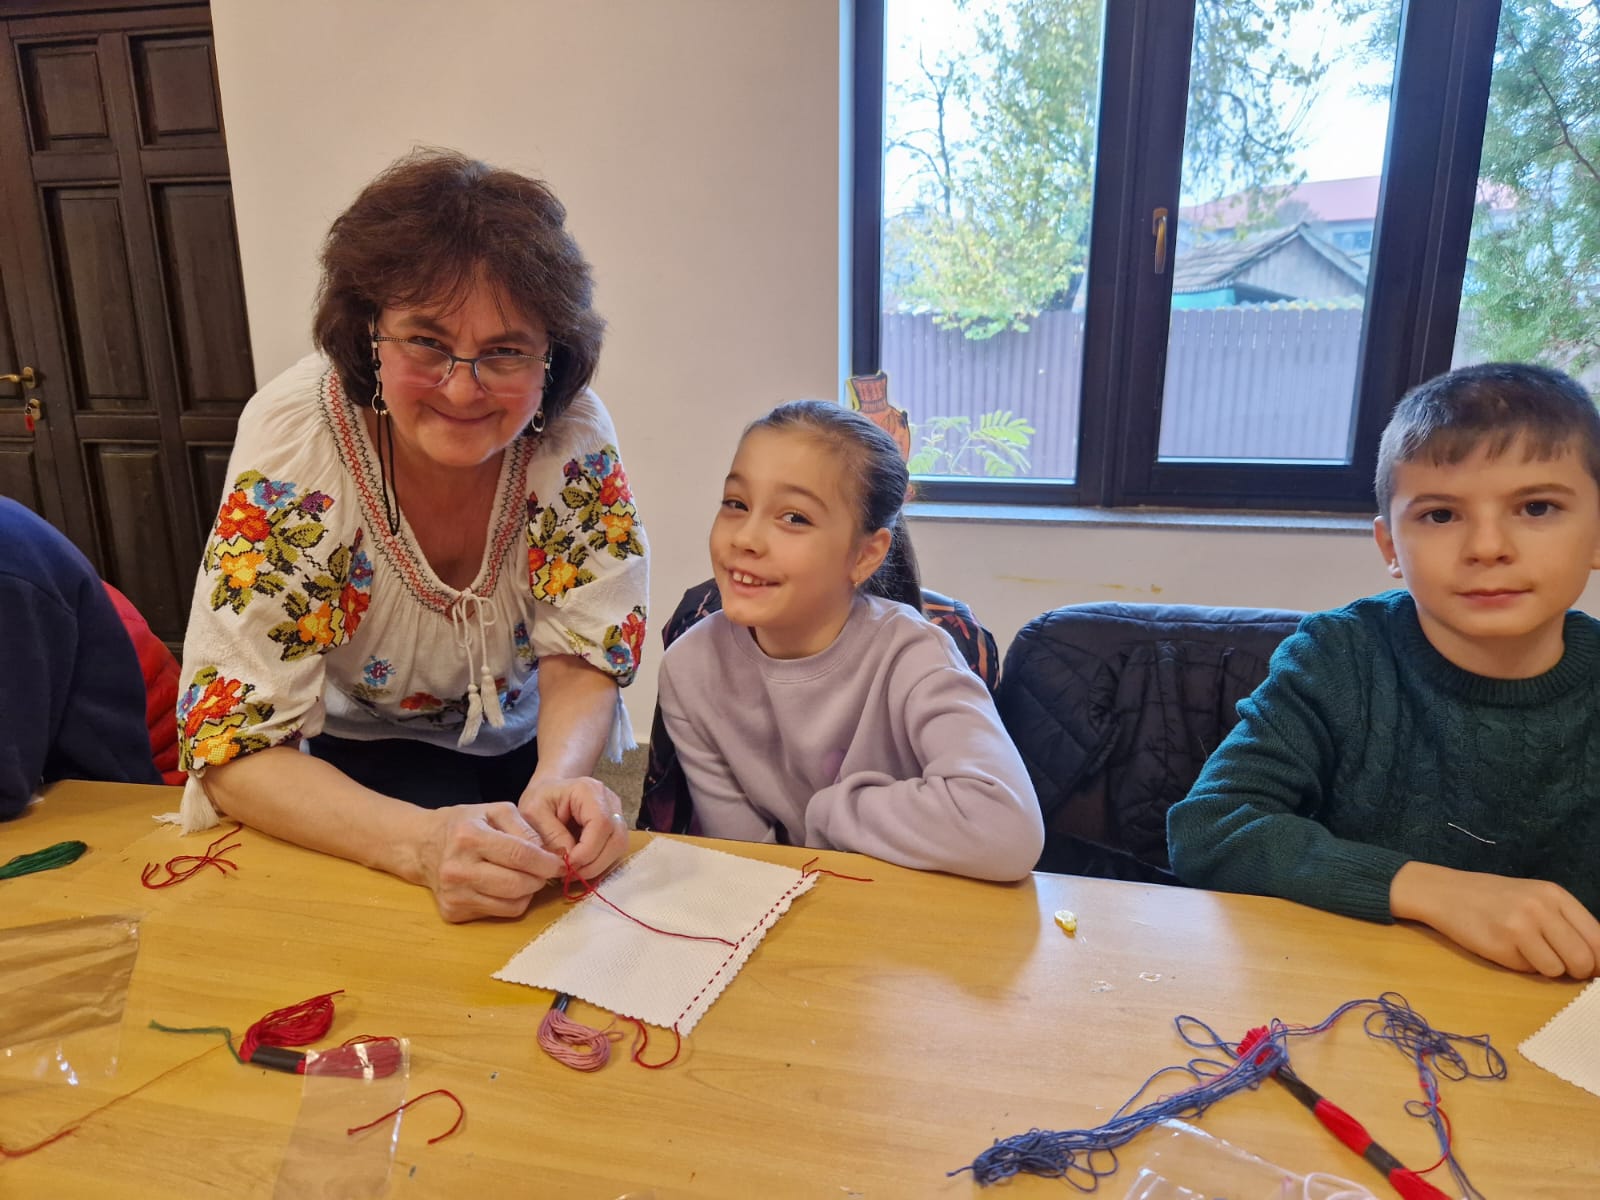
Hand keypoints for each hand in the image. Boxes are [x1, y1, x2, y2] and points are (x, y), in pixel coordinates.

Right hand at [416, 802, 565, 922]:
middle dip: (540, 878)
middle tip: (545, 870)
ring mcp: (454, 894)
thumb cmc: (464, 825)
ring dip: (528, 891)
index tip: (560, 863)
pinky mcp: (453, 912)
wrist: (423, 846)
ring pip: (512, 903)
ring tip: (526, 876)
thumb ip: (525, 828)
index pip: (519, 855)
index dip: (546, 862)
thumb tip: (550, 853)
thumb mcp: (495, 811)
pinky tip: (506, 886)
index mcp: (469, 837)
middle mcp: (458, 868)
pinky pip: (499, 913)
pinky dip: (512, 901)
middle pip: (517, 884)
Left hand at [518, 776, 631, 882]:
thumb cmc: (540, 798)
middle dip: (594, 863)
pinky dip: (599, 862)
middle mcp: (610, 801)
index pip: (601, 824)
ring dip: (597, 865)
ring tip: (574, 871)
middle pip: (617, 838)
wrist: (548, 790)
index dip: (587, 851)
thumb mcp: (534, 813)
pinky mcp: (615, 826)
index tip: (568, 866)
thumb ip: (552, 835)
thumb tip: (569, 860)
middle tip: (571, 873)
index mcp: (589, 791)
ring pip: (619, 847)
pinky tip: (580, 866)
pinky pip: (615, 850)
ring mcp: (616, 813)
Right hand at [1391, 861, 1599, 977]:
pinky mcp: (1502, 944)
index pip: (1599, 939)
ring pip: (1559, 970)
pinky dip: (1524, 968)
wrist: (1445, 893)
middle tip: (1558, 963)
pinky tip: (1507, 949)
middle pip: (1584, 959)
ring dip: (1548, 969)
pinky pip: (1531, 971)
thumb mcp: (1535, 899)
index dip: (1599, 961)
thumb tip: (1598, 963)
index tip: (1591, 968)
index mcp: (1555, 895)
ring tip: (1528, 952)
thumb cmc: (1494, 899)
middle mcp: (1542, 907)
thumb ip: (1567, 924)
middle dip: (1576, 971)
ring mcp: (1521, 925)